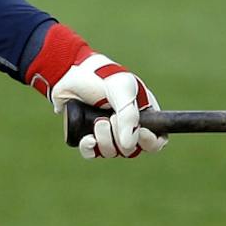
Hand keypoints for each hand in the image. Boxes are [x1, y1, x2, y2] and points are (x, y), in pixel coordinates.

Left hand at [23, 23, 162, 158]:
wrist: (69, 72)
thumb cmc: (101, 75)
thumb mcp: (121, 89)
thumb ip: (128, 116)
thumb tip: (129, 145)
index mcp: (143, 113)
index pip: (157, 139)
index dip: (150, 142)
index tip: (140, 133)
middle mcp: (126, 125)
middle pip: (132, 150)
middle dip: (121, 139)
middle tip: (111, 118)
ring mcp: (107, 132)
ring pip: (112, 152)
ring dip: (104, 140)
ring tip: (97, 121)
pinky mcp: (87, 135)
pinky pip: (92, 153)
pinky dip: (90, 148)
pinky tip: (87, 138)